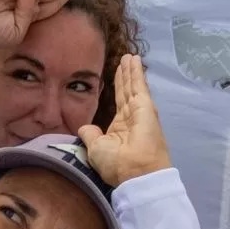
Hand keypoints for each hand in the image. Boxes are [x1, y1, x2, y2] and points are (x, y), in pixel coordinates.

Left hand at [77, 55, 170, 187]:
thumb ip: (90, 134)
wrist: (135, 172)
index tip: (115, 77)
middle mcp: (131, 118)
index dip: (117, 88)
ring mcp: (140, 111)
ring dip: (131, 70)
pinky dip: (136, 72)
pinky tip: (134, 59)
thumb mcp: (95, 148)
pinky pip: (138, 85)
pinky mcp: (145, 106)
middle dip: (125, 76)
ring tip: (129, 56)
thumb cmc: (116, 164)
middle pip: (126, 91)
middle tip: (124, 60)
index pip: (118, 103)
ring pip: (133, 86)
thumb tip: (84, 127)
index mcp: (120, 128)